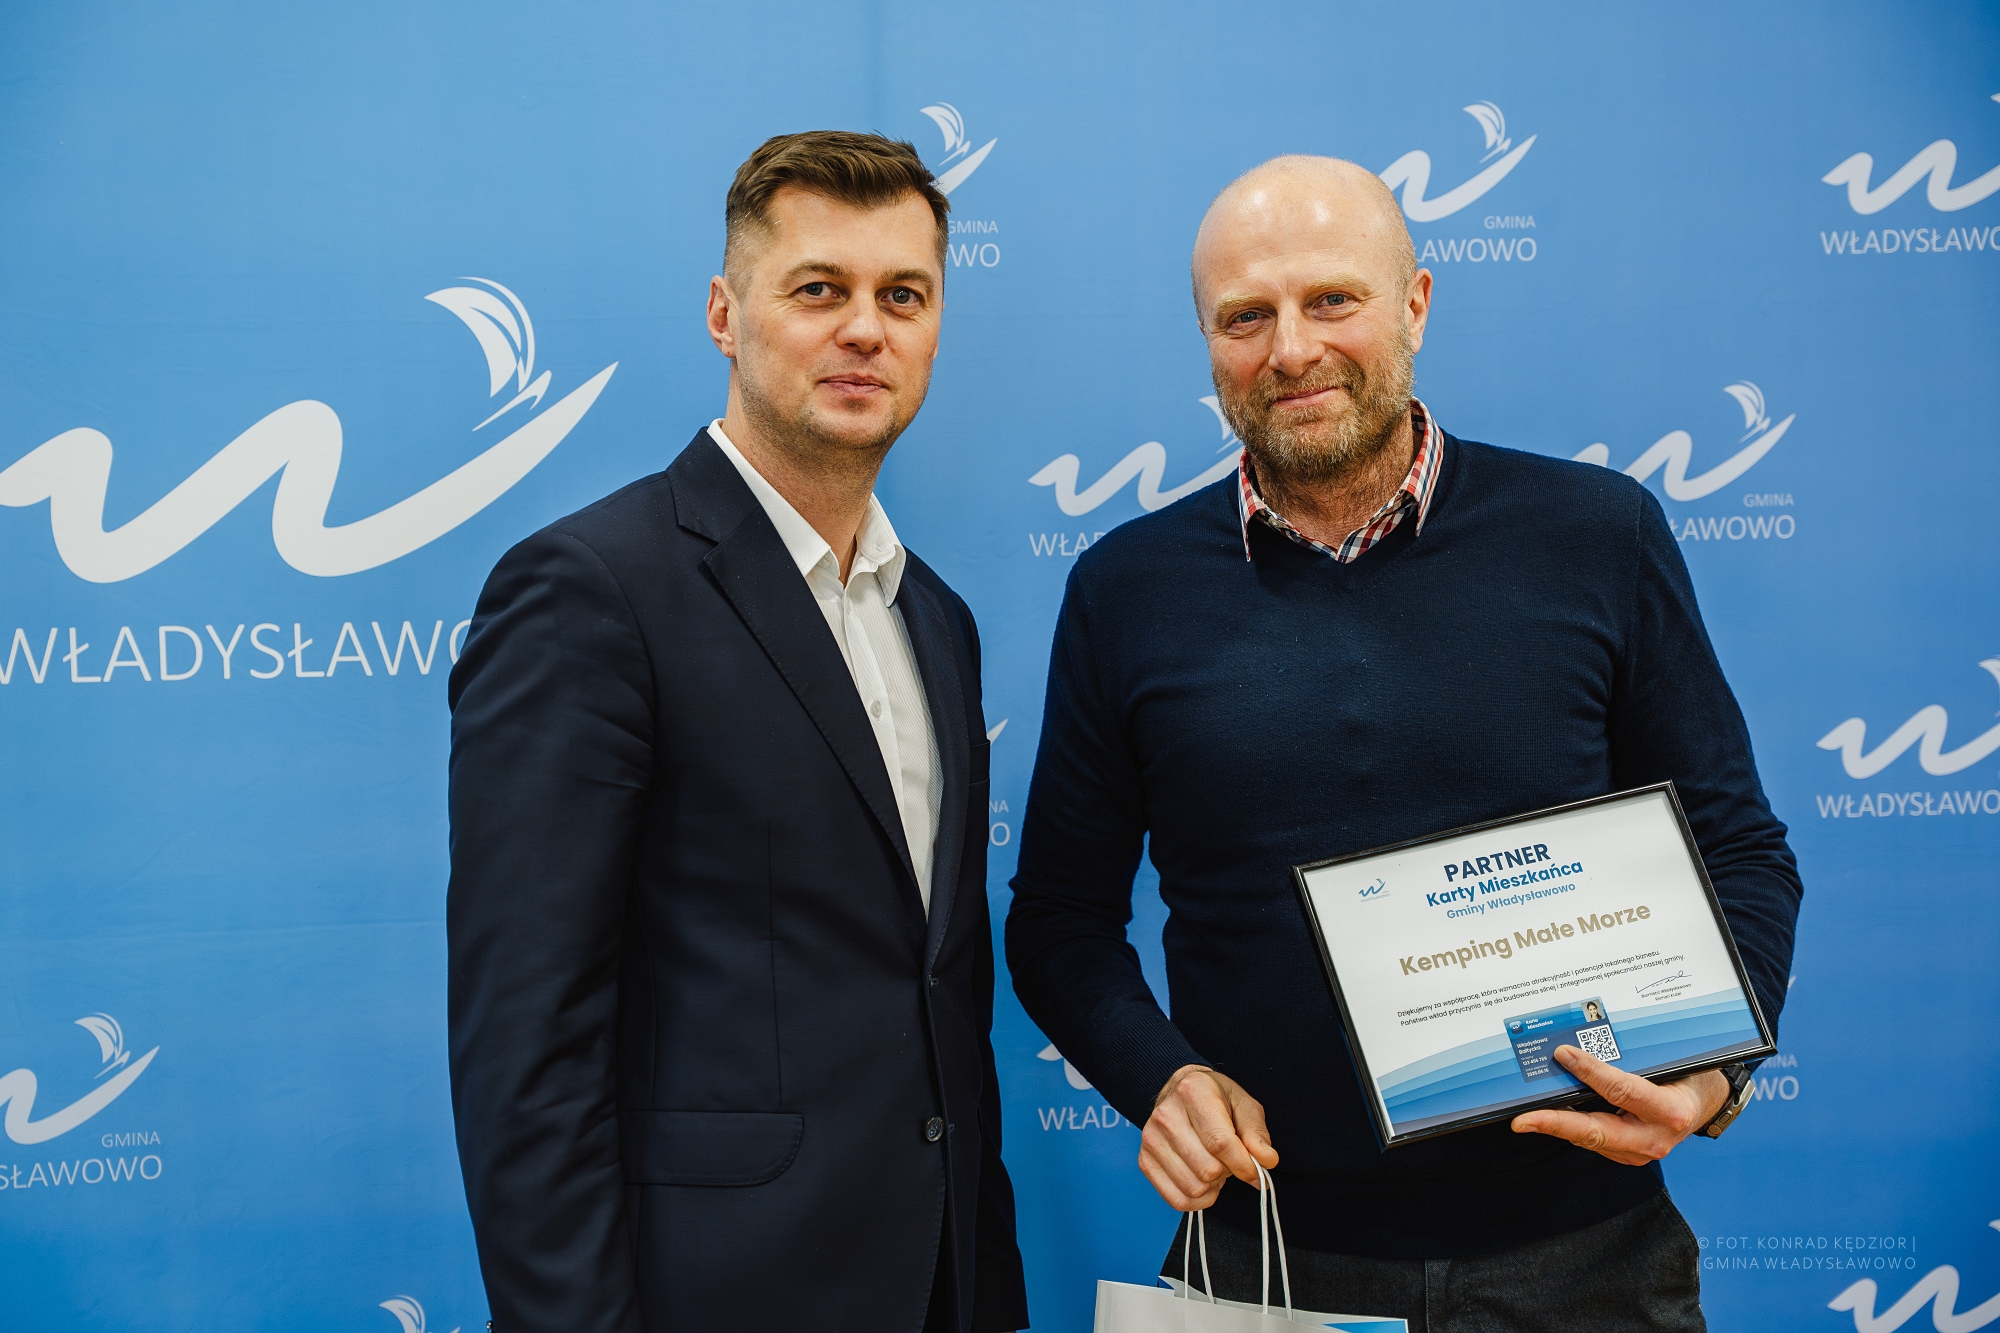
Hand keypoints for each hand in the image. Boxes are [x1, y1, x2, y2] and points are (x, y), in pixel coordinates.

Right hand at [1139, 1064, 1279, 1209]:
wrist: (1181, 1092)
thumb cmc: (1217, 1099)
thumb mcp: (1244, 1106)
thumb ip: (1256, 1135)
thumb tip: (1266, 1162)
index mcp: (1193, 1092)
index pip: (1220, 1142)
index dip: (1244, 1165)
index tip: (1256, 1172)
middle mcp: (1166, 1114)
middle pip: (1208, 1169)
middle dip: (1228, 1172)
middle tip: (1229, 1159)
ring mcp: (1151, 1139)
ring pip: (1194, 1187)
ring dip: (1213, 1186)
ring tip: (1214, 1166)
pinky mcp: (1145, 1160)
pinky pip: (1177, 1200)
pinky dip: (1198, 1200)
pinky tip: (1203, 1182)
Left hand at [1511, 1045, 1730, 1164]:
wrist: (1704, 1105)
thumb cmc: (1687, 1078)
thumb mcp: (1674, 1064)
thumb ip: (1638, 1059)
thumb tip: (1594, 1038)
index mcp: (1671, 1111)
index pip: (1623, 1091)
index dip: (1591, 1072)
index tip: (1564, 1055)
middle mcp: (1654, 1138)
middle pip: (1597, 1131)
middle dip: (1556, 1125)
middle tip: (1523, 1120)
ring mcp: (1639, 1152)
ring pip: (1590, 1138)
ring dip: (1557, 1125)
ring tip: (1525, 1115)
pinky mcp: (1627, 1154)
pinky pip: (1593, 1139)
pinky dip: (1570, 1127)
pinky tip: (1548, 1116)